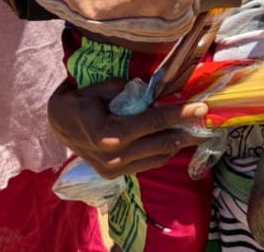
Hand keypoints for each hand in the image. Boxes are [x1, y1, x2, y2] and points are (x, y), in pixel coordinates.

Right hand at [47, 79, 209, 177]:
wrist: (56, 126)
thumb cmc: (77, 103)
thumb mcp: (96, 90)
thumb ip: (123, 89)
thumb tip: (148, 90)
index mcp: (109, 134)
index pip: (153, 122)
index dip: (180, 114)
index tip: (202, 108)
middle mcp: (114, 156)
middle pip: (163, 144)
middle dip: (188, 131)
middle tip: (207, 121)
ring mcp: (115, 169)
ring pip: (159, 158)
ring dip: (179, 144)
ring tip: (197, 131)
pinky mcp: (115, 175)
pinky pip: (149, 164)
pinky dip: (164, 152)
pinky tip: (174, 140)